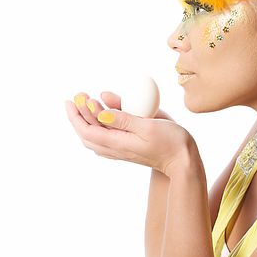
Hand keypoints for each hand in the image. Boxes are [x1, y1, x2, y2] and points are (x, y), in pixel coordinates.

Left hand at [65, 91, 192, 175]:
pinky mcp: (127, 148)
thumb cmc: (171, 142)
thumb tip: (101, 113)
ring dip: (87, 119)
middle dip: (79, 115)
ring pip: (94, 137)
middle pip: (87, 134)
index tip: (73, 99)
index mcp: (118, 143)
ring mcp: (120, 150)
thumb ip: (124, 119)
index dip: (77, 116)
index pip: (88, 131)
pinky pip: (105, 138)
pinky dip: (98, 126)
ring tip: (86, 100)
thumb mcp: (149, 126)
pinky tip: (99, 116)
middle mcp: (116, 148)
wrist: (183, 162)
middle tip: (79, 95)